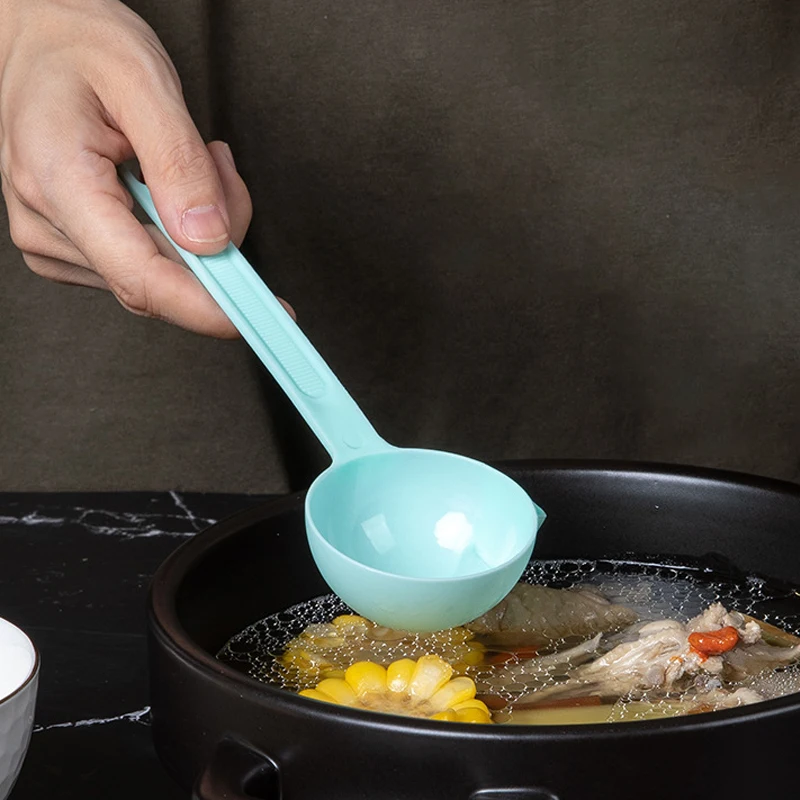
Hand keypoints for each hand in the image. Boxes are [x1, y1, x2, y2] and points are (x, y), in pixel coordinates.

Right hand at [0, 0, 250, 336]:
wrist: (40, 41)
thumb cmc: (83, 49)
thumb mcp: (144, 83)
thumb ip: (180, 164)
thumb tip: (209, 239)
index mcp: (58, 182)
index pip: (142, 279)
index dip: (207, 308)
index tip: (260, 317)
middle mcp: (49, 226)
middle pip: (164, 278)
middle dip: (217, 237)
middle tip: (218, 164)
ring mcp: (58, 242)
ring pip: (165, 273)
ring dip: (202, 228)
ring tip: (190, 158)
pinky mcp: (76, 248)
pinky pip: (151, 263)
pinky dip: (182, 232)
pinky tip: (170, 183)